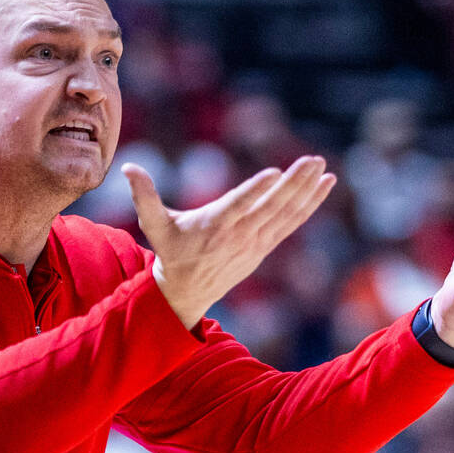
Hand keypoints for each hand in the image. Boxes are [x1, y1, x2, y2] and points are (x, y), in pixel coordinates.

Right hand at [124, 156, 336, 327]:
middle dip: (294, 184)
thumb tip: (128, 166)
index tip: (275, 173)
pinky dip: (310, 205)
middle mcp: (238, 235)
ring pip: (286, 215)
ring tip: (323, 168)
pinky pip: (291, 223)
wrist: (186, 292)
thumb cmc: (169, 251)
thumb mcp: (153, 224)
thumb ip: (143, 195)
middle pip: (270, 208)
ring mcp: (255, 242)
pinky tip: (325, 185)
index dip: (256, 191)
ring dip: (307, 192)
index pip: (238, 206)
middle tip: (312, 161)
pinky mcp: (265, 246)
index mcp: (213, 226)